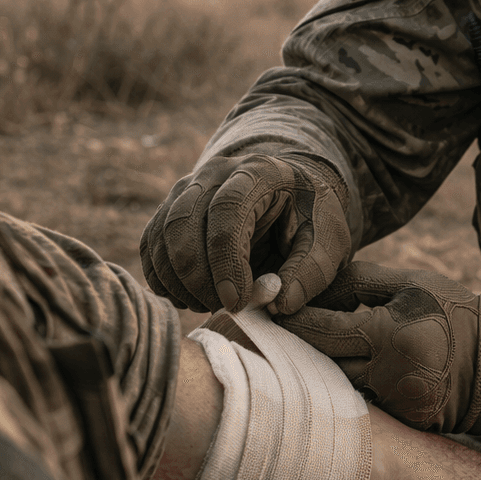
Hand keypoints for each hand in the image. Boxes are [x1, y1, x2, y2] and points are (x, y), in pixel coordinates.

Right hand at [140, 153, 349, 313]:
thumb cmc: (311, 219)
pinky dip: (163, 278)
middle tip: (223, 308)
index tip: (237, 303)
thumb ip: (311, 272)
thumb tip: (278, 305)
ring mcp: (187, 187)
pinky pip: (150, 245)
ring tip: (210, 304)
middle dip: (198, 277)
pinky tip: (189, 297)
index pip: (227, 211)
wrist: (291, 196)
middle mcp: (215, 172)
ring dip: (179, 281)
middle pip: (183, 222)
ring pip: (162, 235)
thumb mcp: (330, 241)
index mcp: (258, 171)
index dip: (226, 262)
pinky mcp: (170, 208)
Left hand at [279, 262, 480, 434]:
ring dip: (311, 371)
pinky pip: (358, 404)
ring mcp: (394, 406)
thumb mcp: (411, 283)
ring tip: (285, 353)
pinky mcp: (400, 423)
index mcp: (389, 335)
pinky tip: (322, 377)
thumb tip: (307, 287)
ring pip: (333, 388)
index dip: (289, 320)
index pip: (319, 330)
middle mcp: (388, 376)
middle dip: (290, 348)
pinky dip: (340, 390)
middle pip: (318, 364)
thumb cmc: (454, 312)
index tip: (265, 309)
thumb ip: (357, 281)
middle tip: (260, 331)